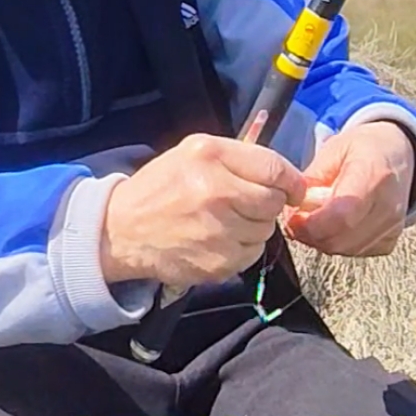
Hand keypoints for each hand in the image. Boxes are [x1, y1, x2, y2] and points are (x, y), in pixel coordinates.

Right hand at [101, 133, 306, 288]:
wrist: (122, 230)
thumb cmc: (162, 187)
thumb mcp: (193, 152)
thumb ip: (238, 156)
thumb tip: (284, 174)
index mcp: (211, 156)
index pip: (275, 168)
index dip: (292, 181)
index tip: (293, 188)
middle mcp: (217, 192)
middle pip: (274, 202)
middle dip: (268, 203)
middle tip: (248, 203)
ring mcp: (218, 231)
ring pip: (265, 230)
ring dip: (254, 226)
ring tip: (227, 221)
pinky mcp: (218, 262)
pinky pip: (252, 254)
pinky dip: (243, 248)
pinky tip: (219, 239)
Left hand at [282, 121, 414, 257]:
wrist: (398, 155)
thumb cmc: (365, 149)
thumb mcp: (333, 150)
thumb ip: (312, 180)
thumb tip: (292, 207)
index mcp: (374, 175)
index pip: (342, 215)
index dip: (312, 224)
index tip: (294, 217)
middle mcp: (388, 205)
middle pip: (340, 239)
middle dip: (311, 234)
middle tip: (298, 219)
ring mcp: (392, 226)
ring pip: (346, 250)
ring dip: (322, 240)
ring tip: (314, 220)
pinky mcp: (390, 239)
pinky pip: (356, 252)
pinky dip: (338, 244)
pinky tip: (334, 226)